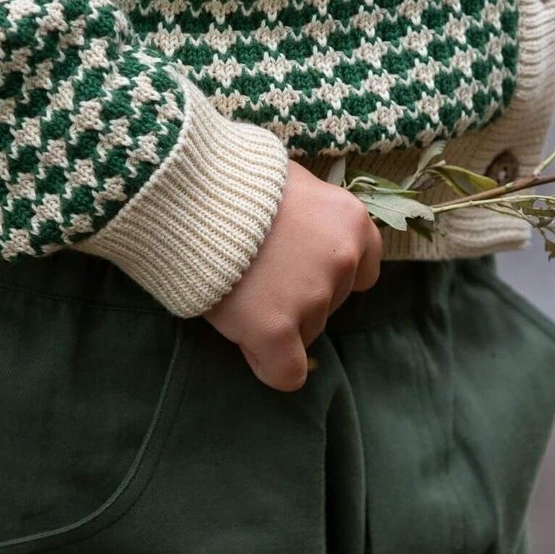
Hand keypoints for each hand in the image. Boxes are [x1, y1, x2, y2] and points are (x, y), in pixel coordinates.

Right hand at [203, 160, 383, 391]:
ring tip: (241, 288)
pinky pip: (287, 372)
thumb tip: (307, 229)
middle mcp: (342, 260)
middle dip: (299, 296)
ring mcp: (311, 297)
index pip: (364, 271)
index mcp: (351, 221)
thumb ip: (312, 212)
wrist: (190, 194)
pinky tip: (253, 345)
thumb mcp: (291, 181)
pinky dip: (272, 366)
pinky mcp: (275, 329)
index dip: (326, 272)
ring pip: (306, 333)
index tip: (296, 264)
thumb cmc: (236, 180)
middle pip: (331, 304)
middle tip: (257, 272)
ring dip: (279, 321)